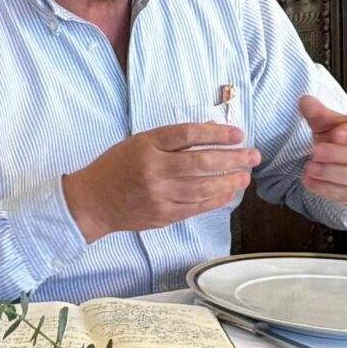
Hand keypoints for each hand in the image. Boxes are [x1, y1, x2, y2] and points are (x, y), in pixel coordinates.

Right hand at [63, 124, 260, 240]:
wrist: (93, 201)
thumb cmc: (115, 168)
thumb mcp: (138, 143)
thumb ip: (171, 139)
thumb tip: (210, 133)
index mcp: (146, 146)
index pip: (188, 135)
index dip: (216, 134)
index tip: (238, 134)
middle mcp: (154, 170)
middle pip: (201, 162)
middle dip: (233, 159)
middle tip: (253, 156)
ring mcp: (159, 194)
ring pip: (203, 187)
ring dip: (230, 181)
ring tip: (246, 176)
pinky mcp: (163, 214)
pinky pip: (197, 207)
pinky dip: (216, 199)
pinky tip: (229, 193)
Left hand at [298, 96, 346, 208]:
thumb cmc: (346, 139)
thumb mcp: (332, 124)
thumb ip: (320, 115)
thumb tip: (305, 101)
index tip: (335, 134)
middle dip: (338, 155)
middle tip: (315, 152)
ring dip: (332, 174)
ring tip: (310, 168)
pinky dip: (329, 190)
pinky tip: (311, 182)